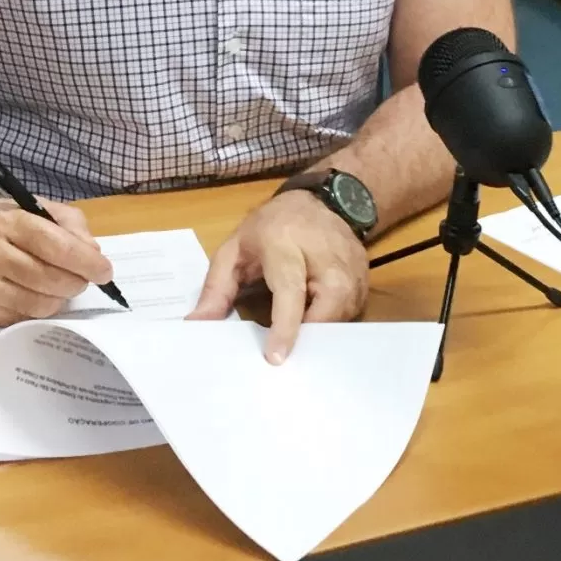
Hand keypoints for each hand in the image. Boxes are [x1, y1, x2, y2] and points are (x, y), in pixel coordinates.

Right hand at [0, 195, 113, 326]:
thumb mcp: (16, 206)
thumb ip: (60, 221)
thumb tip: (92, 251)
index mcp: (1, 222)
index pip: (55, 245)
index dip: (86, 261)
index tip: (104, 270)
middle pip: (51, 280)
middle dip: (77, 282)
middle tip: (83, 279)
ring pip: (38, 305)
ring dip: (57, 298)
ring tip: (56, 286)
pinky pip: (17, 319)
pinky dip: (31, 309)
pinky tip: (28, 295)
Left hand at [192, 190, 368, 362]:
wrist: (324, 202)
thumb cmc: (273, 226)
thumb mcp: (236, 249)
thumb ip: (216, 288)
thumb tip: (197, 325)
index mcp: (286, 246)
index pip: (290, 292)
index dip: (284, 327)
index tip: (276, 357)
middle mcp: (325, 261)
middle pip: (323, 312)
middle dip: (305, 338)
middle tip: (282, 358)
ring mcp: (351, 272)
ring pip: (338, 320)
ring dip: (316, 336)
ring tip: (297, 341)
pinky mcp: (364, 284)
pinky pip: (348, 318)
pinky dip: (329, 328)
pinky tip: (312, 328)